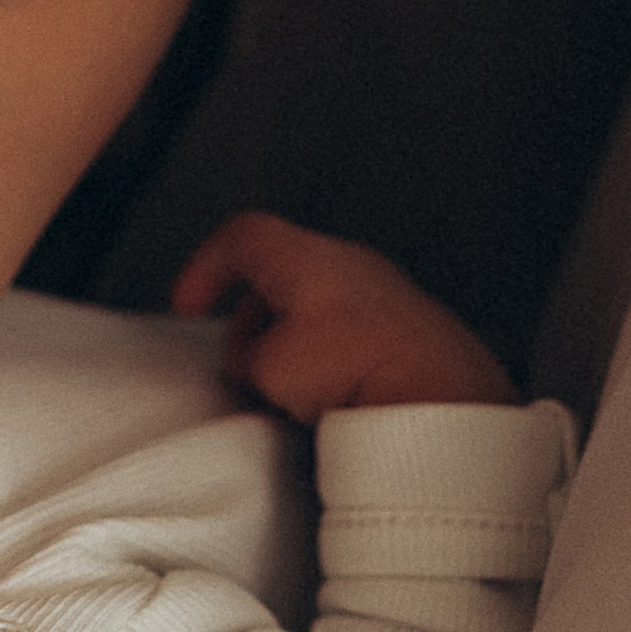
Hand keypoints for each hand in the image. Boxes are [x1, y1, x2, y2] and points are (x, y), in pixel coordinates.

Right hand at [176, 211, 517, 415]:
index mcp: (307, 256)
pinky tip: (334, 395)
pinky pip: (352, 333)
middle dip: (250, 319)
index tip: (189, 301)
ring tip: (291, 389)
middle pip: (278, 275)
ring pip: (316, 307)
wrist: (441, 394)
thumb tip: (252, 362)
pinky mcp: (409, 327)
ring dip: (291, 342)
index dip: (206, 267)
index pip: (242, 237)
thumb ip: (246, 356)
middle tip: (243, 362)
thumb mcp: (269, 367)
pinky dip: (330, 356)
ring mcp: (384, 291)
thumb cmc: (362, 367)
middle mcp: (349, 262)